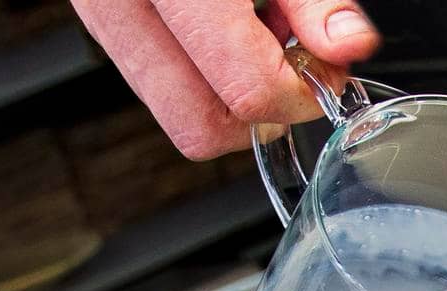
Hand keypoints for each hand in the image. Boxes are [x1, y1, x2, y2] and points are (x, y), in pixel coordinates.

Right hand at [70, 0, 381, 159]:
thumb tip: (347, 45)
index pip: (246, 89)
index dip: (302, 94)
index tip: (328, 70)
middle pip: (200, 123)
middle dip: (263, 110)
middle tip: (297, 63)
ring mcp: (99, 10)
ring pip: (175, 108)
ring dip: (231, 92)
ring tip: (259, 30)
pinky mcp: (98, 14)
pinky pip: (154, 76)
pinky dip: (202, 69)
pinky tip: (225, 23)